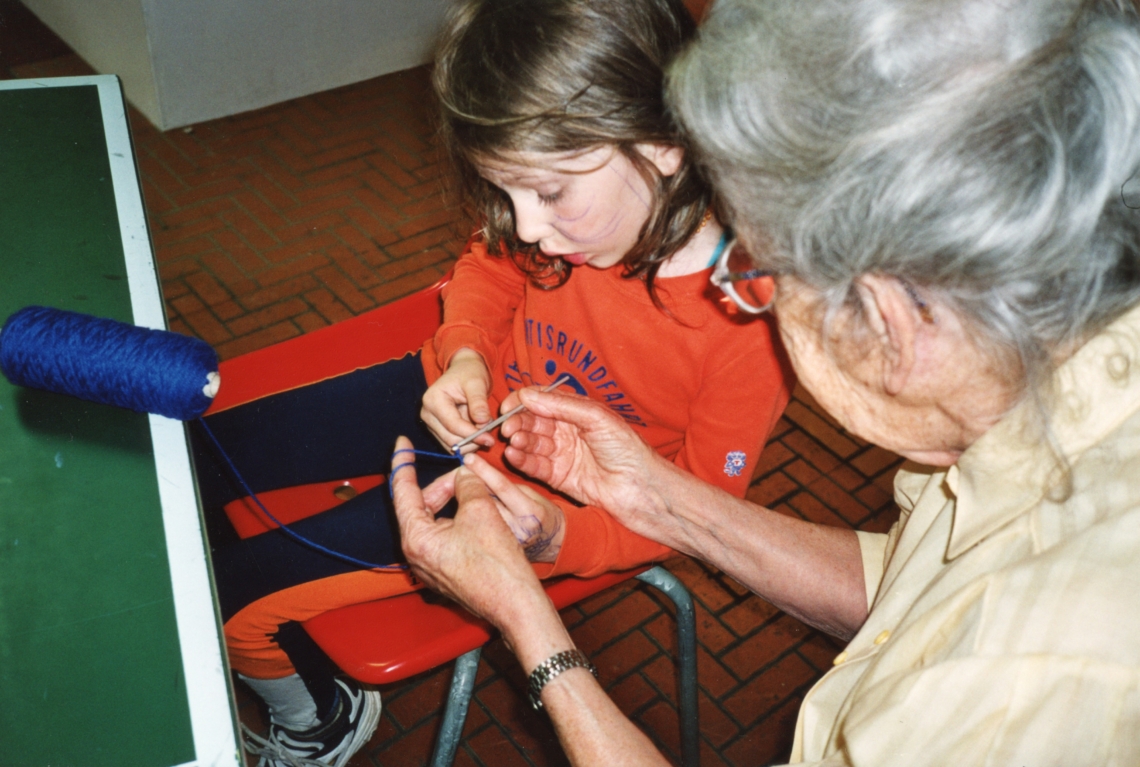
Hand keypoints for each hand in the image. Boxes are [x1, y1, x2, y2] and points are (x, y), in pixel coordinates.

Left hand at [390, 436, 546, 628]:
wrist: (516, 604)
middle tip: (464, 474)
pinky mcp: (445, 571)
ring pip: (435, 520)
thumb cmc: (497, 565)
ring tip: (477, 493)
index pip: (402, 491)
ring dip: (454, 502)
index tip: (402, 443)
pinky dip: (459, 519)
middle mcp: (416, 554)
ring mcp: (430, 565)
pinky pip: (445, 536)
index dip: (403, 462)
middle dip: (443, 485)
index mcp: (416, 538)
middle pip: (420, 505)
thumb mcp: (481, 511)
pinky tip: (479, 513)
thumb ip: (467, 485)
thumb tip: (464, 474)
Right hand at [421, 349, 494, 452]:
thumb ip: (479, 402)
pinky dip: (467, 443)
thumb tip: (482, 422)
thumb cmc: (469, 373)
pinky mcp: (437, 430)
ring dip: (470, 443)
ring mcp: (431, 424)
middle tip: (489, 434)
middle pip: (450, 439)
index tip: (490, 439)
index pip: (453, 425)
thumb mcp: (477, 383)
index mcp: (433, 400)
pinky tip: (477, 432)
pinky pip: (453, 445)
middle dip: (472, 440)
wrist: (464, 371)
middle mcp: (427, 414)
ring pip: (452, 446)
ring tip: (483, 429)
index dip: (472, 434)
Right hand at [499, 388, 670, 529]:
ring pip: (531, 443)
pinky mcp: (558, 477)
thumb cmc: (627, 449)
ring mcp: (561, 454)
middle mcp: (566, 431)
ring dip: (519, 441)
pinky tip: (514, 455)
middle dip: (517, 422)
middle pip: (532, 422)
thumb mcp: (596, 418)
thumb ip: (561, 406)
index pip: (542, 401)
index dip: (523, 401)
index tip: (508, 405)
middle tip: (507, 427)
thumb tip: (527, 395)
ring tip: (512, 441)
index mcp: (576, 412)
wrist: (640, 488)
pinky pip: (535, 466)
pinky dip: (522, 460)